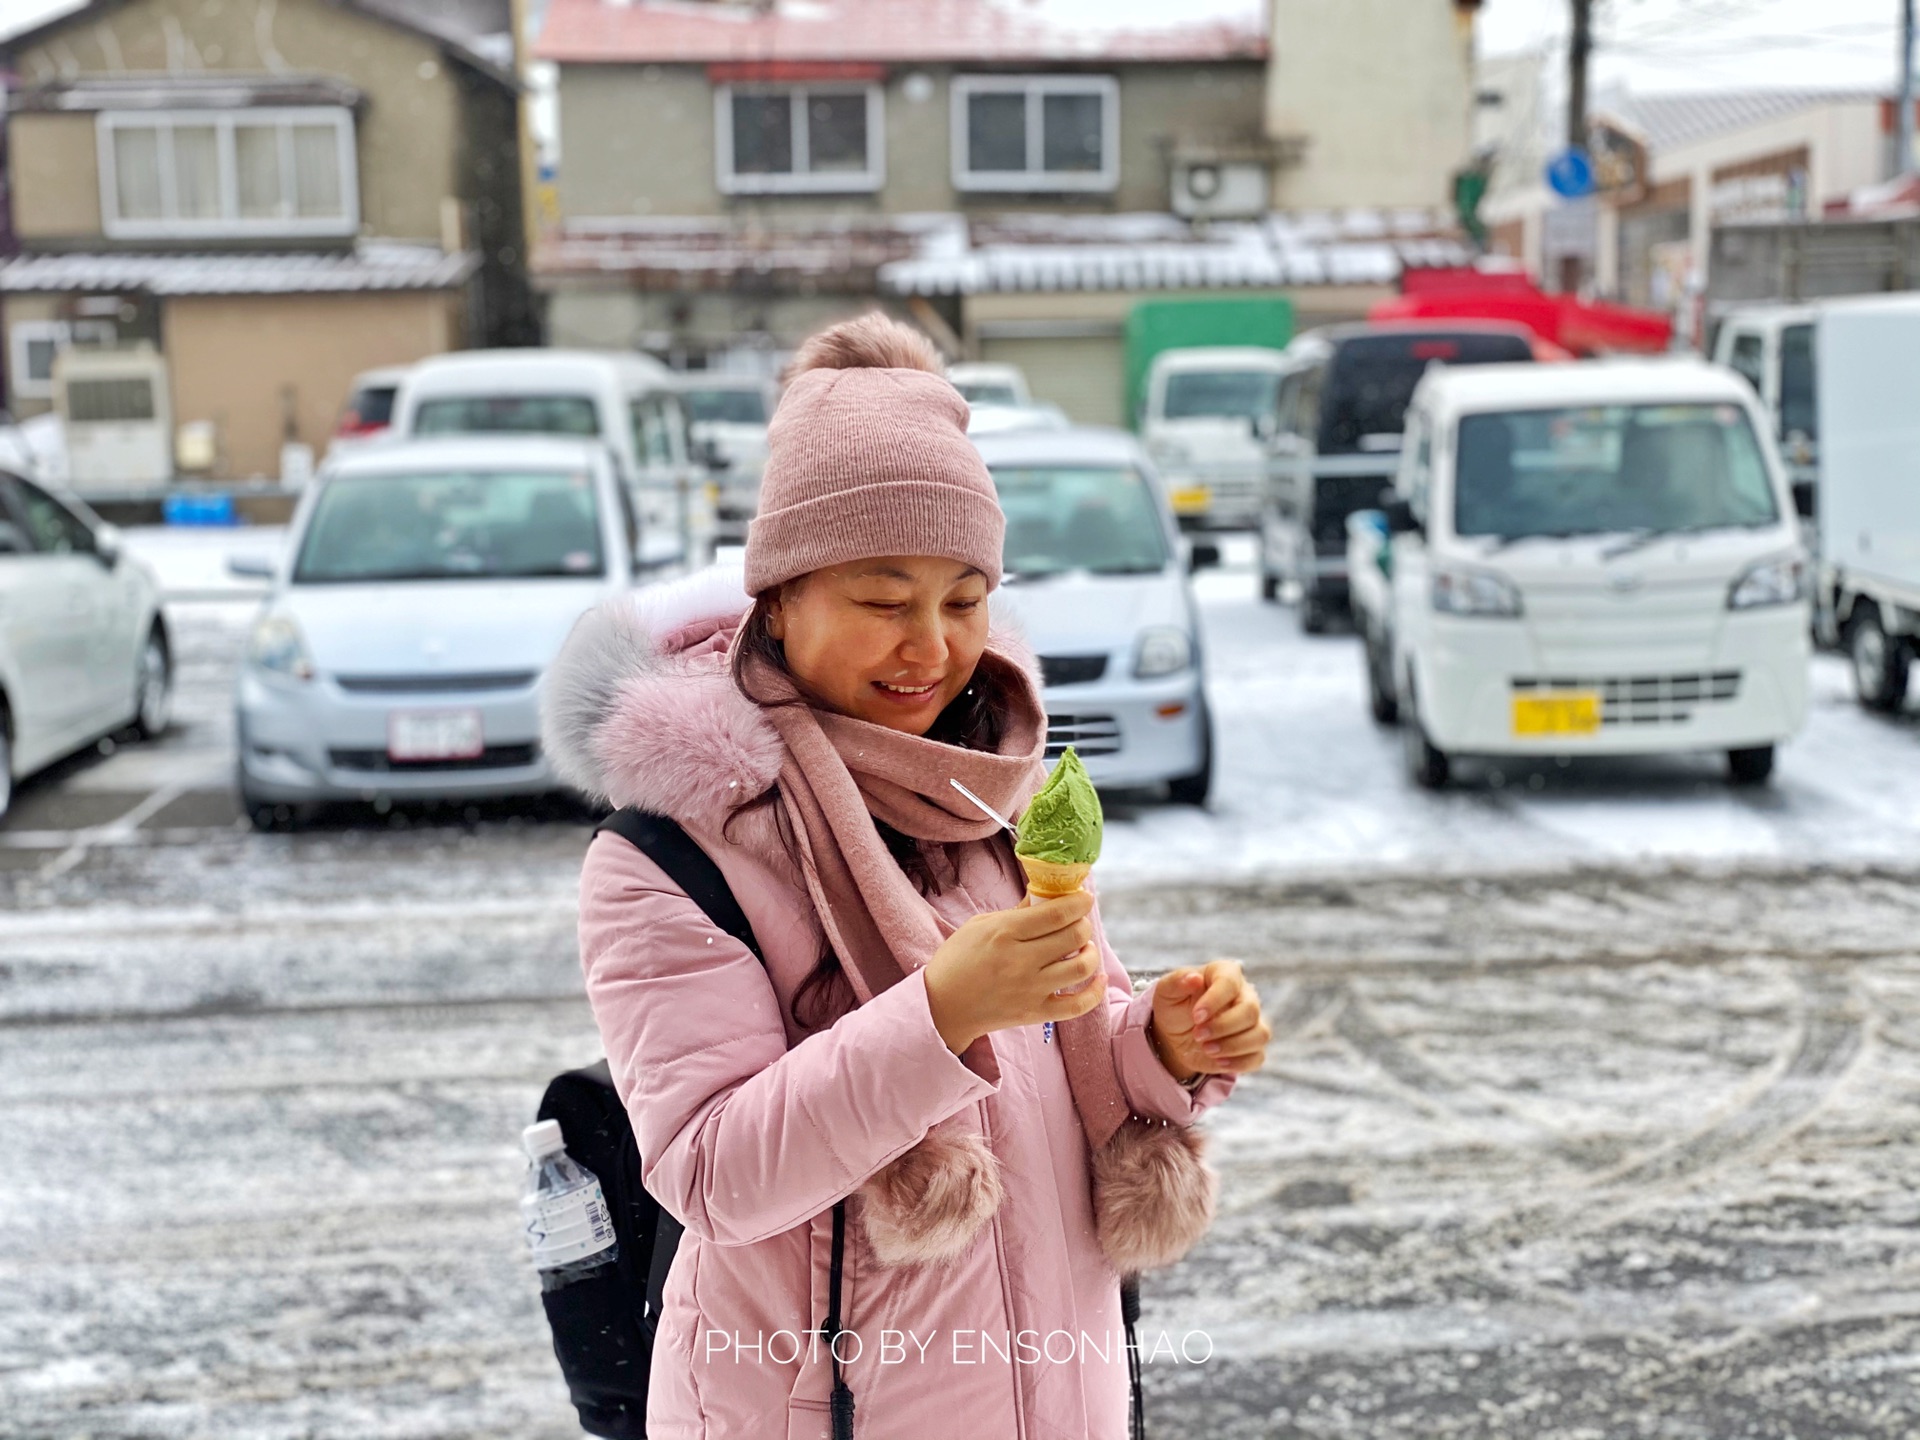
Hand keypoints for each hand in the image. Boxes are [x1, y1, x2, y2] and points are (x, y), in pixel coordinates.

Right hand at [923, 890, 1104, 1052]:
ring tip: (1083, 947)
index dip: (1079, 902)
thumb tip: (1045, 894)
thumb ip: (1017, 911)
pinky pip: (1078, 1005)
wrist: (942, 1006)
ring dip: (1090, 952)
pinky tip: (1098, 977)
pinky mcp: (1035, 1013)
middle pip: (1074, 936)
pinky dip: (1095, 991)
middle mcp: (1021, 961)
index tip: (1085, 897)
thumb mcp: (980, 925)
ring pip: (1081, 967)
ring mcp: (1030, 989)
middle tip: (1078, 921)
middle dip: (1083, 923)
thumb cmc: (957, 960)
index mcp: (1005, 932)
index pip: (1056, 913)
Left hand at [1148, 960, 1269, 1079]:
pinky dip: (1238, 1062)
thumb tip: (1194, 978)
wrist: (1176, 1034)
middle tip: (1198, 1035)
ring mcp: (1252, 1023)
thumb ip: (1177, 981)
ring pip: (1259, 1035)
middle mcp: (1245, 996)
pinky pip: (1257, 1057)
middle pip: (1250, 1011)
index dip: (1214, 1000)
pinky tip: (1219, 1062)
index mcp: (1226, 974)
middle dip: (1223, 1026)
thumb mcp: (1167, 991)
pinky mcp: (1252, 1047)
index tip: (1196, 1016)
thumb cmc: (1174, 1006)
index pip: (1230, 983)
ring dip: (1232, 1046)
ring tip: (1206, 1049)